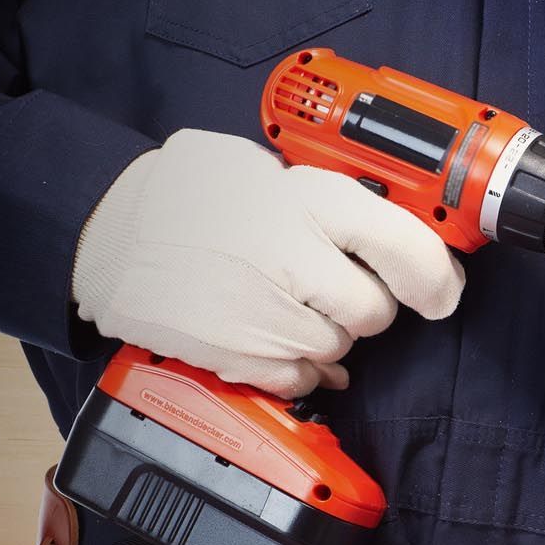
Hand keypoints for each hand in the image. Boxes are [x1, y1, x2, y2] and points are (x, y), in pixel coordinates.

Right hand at [72, 129, 463, 397]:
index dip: (434, 276)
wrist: (104, 235)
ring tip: (280, 298)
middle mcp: (292, 261)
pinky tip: (264, 329)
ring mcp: (266, 316)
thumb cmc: (185, 195)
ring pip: (339, 348)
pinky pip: (301, 380)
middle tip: (329, 283)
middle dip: (365, 305)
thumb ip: (327, 197)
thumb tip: (391, 230)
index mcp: (306, 202)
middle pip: (375, 312)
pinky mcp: (241, 359)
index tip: (440, 289)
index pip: (405, 246)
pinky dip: (293, 365)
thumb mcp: (258, 164)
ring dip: (324, 332)